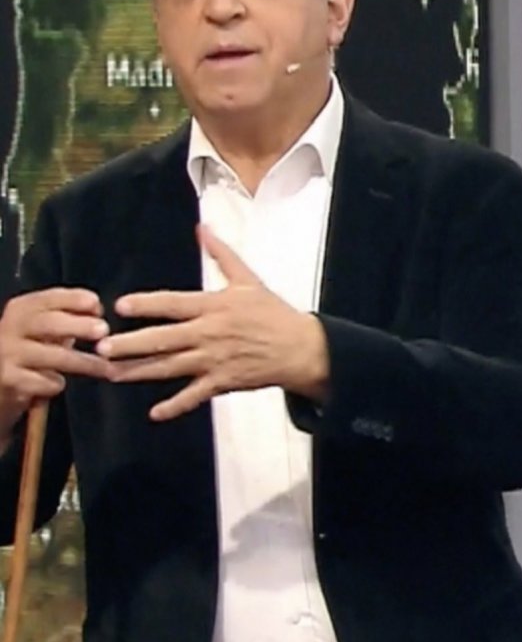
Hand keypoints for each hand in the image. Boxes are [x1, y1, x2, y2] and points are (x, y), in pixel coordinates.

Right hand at [0, 288, 110, 428]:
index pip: (48, 298)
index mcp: (21, 309)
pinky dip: (56, 384)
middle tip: (104, 330)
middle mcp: (10, 328)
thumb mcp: (43, 327)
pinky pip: (43, 381)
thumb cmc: (29, 349)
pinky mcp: (8, 380)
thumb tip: (96, 308)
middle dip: (78, 325)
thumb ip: (67, 315)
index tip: (96, 304)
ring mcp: (7, 354)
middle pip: (48, 323)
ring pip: (53, 356)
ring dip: (84, 362)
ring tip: (105, 368)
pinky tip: (57, 383)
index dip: (73, 299)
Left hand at [97, 225, 329, 420]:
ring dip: (140, 372)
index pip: (174, 304)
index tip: (120, 306)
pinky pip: (195, 396)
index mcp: (215, 306)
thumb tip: (202, 228)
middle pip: (164, 339)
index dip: (147, 304)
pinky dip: (175, 405)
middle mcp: (211, 333)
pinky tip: (154, 413)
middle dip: (131, 344)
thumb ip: (222, 255)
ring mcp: (215, 360)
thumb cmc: (273, 313)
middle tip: (101, 347)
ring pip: (171, 367)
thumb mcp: (248, 280)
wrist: (301, 348)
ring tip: (111, 374)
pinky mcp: (223, 382)